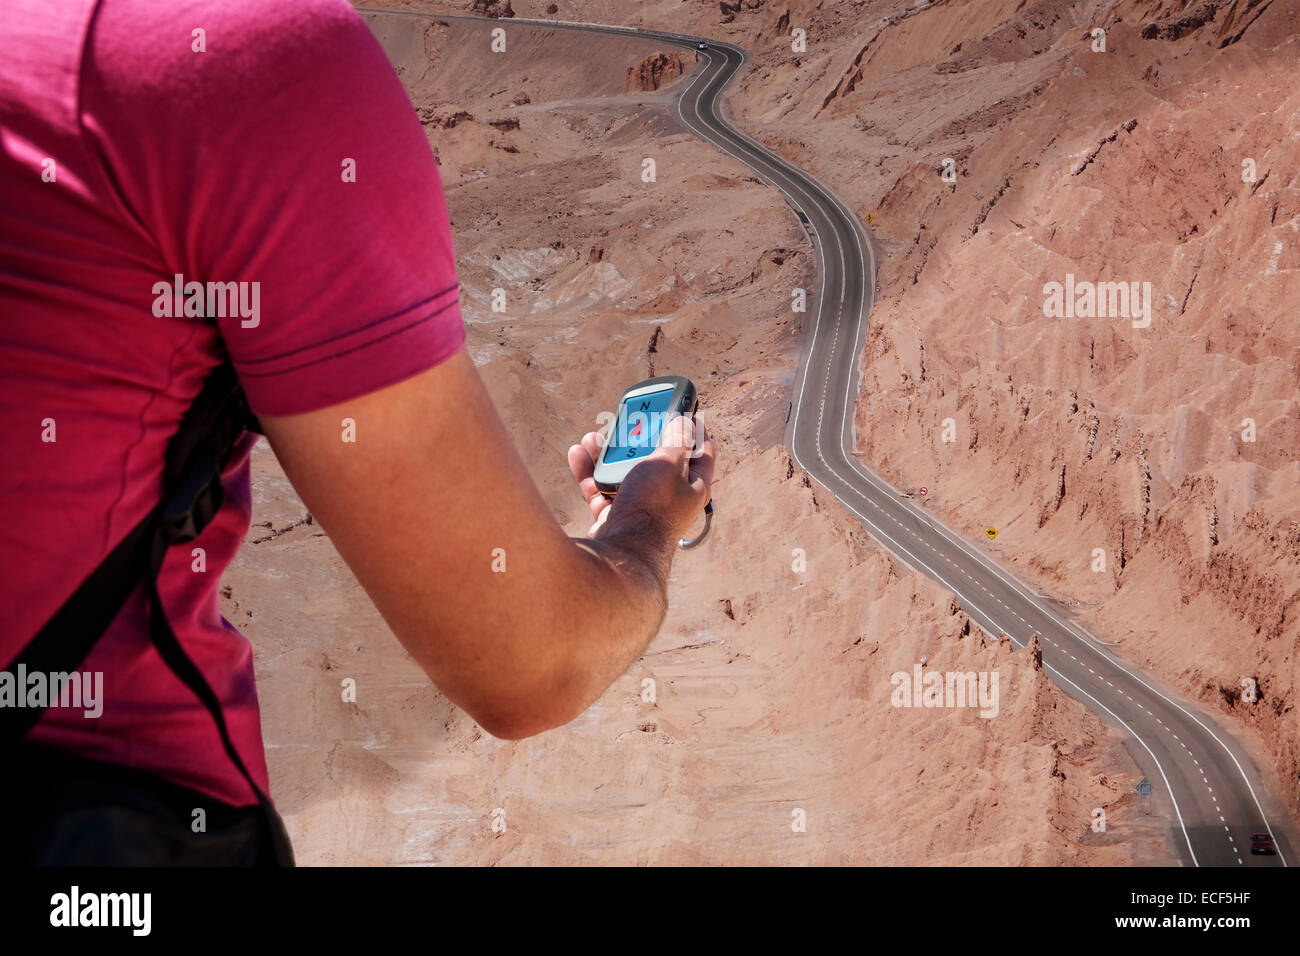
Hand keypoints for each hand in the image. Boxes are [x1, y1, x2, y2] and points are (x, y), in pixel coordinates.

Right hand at [568, 415, 714, 539]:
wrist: (621, 554)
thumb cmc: (651, 508)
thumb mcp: (668, 464)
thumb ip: (676, 441)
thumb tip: (685, 422)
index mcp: (692, 486)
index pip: (702, 453)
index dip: (696, 430)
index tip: (687, 411)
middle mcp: (669, 498)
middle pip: (655, 459)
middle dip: (638, 438)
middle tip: (628, 421)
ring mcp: (640, 508)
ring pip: (624, 473)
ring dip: (606, 454)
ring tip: (593, 438)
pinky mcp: (615, 517)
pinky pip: (601, 489)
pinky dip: (590, 473)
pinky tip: (578, 454)